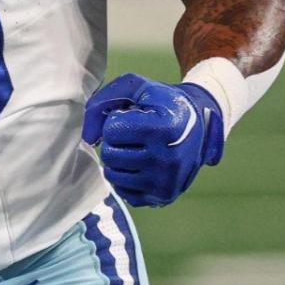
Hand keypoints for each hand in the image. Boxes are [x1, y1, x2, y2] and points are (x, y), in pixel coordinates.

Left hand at [83, 72, 225, 206]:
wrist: (197, 122)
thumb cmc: (160, 102)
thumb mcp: (135, 87)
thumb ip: (102, 102)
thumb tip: (87, 137)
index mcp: (163, 130)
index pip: (111, 130)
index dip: (116, 120)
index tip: (134, 117)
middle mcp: (167, 160)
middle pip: (110, 155)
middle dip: (114, 142)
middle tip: (133, 134)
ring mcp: (166, 182)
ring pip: (113, 175)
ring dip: (117, 160)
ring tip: (136, 148)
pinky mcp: (164, 196)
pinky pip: (124, 191)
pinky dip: (126, 177)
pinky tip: (140, 164)